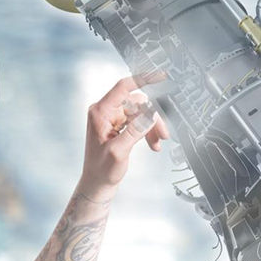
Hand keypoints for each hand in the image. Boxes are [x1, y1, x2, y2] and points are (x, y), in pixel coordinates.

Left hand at [79, 76, 170, 197]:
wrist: (97, 184)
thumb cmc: (101, 171)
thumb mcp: (119, 150)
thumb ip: (136, 130)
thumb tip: (151, 113)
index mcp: (100, 112)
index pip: (123, 87)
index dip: (143, 79)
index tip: (160, 75)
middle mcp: (105, 112)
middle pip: (136, 103)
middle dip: (152, 117)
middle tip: (164, 133)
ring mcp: (111, 119)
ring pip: (140, 113)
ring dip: (151, 127)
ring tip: (158, 143)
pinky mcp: (118, 127)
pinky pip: (138, 122)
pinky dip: (147, 131)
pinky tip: (153, 144)